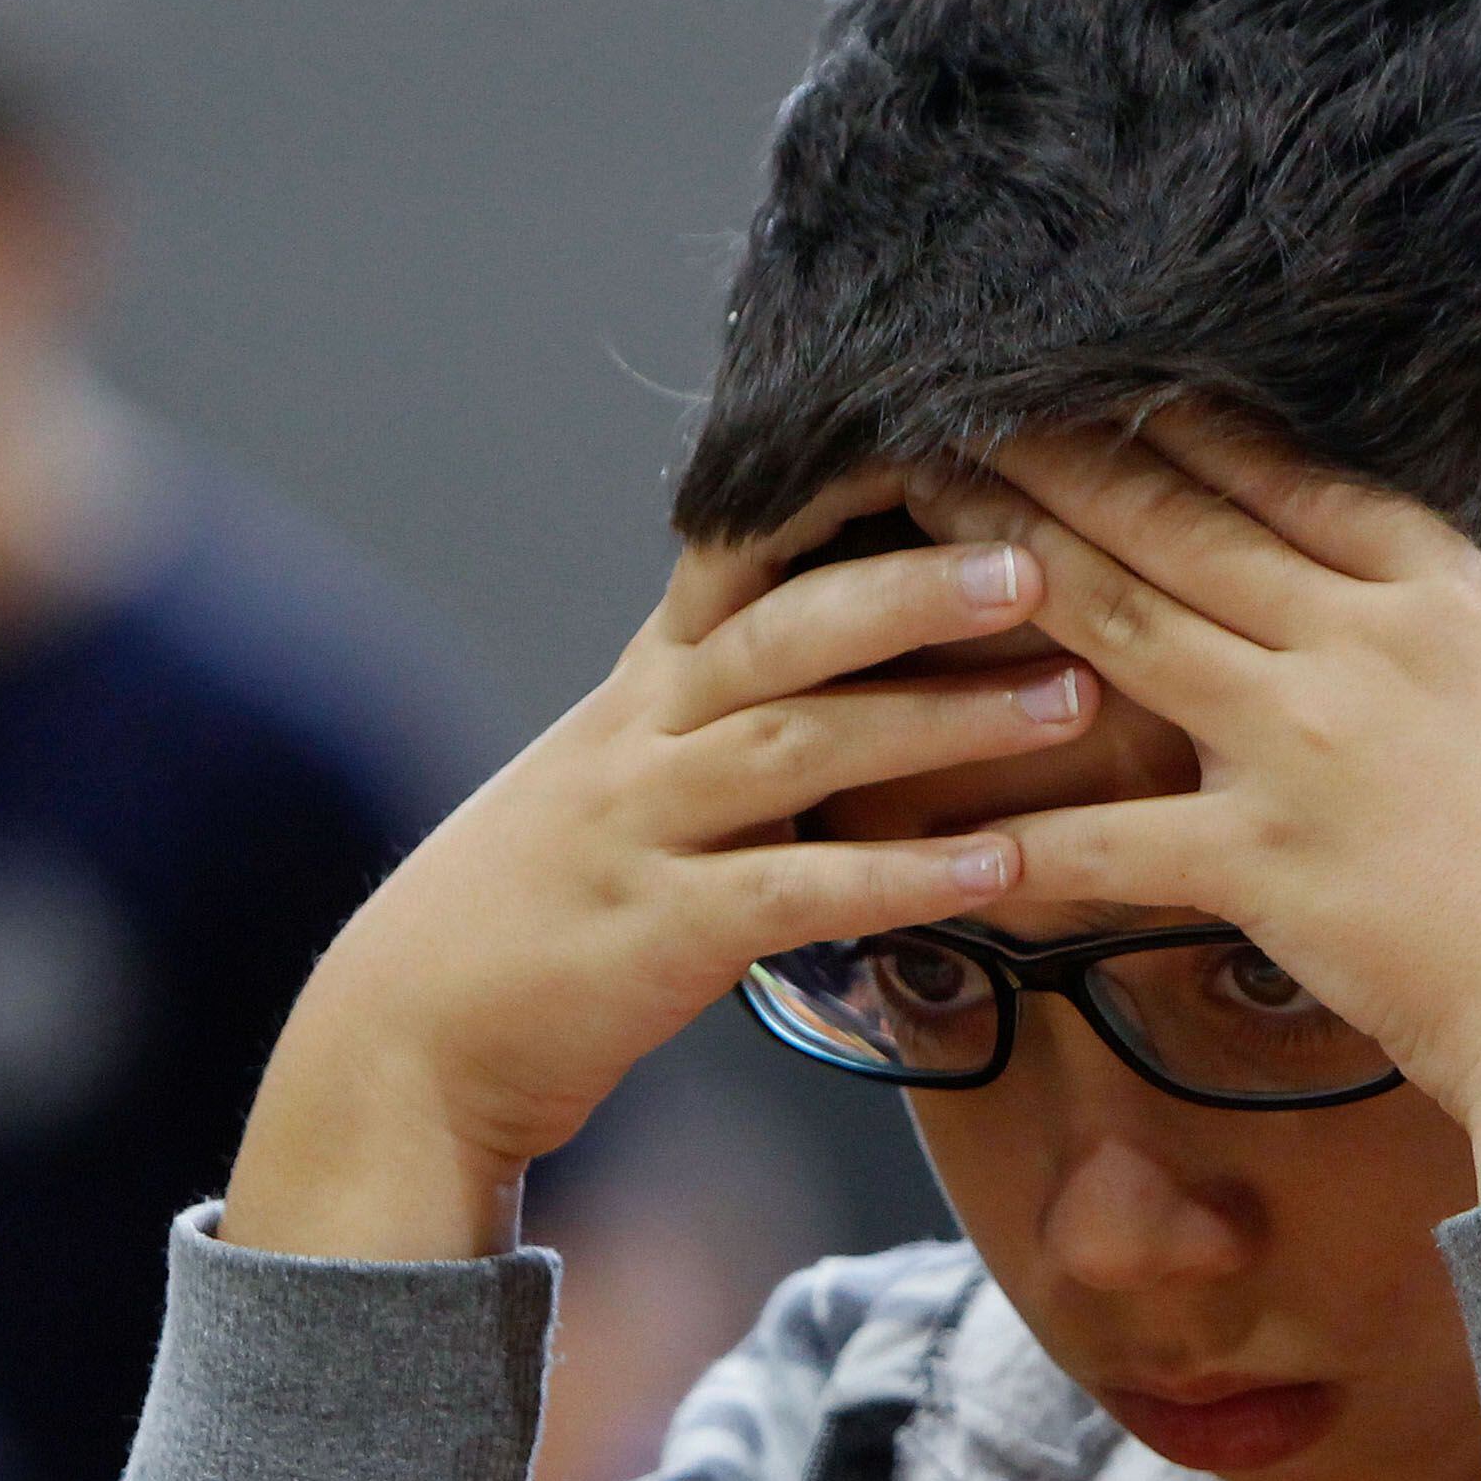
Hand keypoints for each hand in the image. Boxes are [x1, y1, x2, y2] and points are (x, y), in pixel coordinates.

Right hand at [223, 472, 1093, 1259]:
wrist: (411, 1035)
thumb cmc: (547, 903)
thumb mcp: (626, 772)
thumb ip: (731, 708)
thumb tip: (864, 642)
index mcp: (649, 682)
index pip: (747, 551)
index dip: (848, 494)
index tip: (963, 445)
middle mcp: (643, 732)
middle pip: (788, 628)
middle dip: (920, 585)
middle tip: (1045, 560)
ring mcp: (644, 828)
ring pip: (801, 745)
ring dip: (945, 720)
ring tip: (1069, 701)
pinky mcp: (656, 933)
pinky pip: (795, 893)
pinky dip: (903, 878)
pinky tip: (1000, 868)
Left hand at [907, 414, 1480, 1201]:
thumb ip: (1435, 629)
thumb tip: (1367, 582)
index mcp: (1441, 589)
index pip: (1275, 465)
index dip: (1160, 413)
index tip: (1076, 365)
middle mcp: (1368, 640)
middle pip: (1175, 517)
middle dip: (1048, 453)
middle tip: (942, 403)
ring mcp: (1311, 746)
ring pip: (1122, 624)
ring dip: (1003, 565)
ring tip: (907, 523)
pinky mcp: (1269, 864)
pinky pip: (1108, 838)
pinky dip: (1016, 836)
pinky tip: (931, 827)